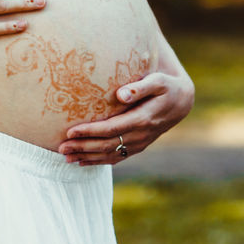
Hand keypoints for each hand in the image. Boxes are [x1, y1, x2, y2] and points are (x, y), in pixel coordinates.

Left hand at [58, 71, 194, 165]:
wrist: (182, 102)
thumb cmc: (166, 87)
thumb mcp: (158, 81)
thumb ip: (139, 87)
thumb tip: (120, 95)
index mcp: (142, 119)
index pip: (111, 129)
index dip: (90, 132)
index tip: (71, 132)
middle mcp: (140, 135)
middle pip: (106, 145)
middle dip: (82, 147)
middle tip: (61, 148)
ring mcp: (139, 143)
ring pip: (110, 155)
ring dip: (87, 157)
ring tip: (65, 157)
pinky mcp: (138, 146)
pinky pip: (116, 157)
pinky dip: (98, 161)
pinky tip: (82, 162)